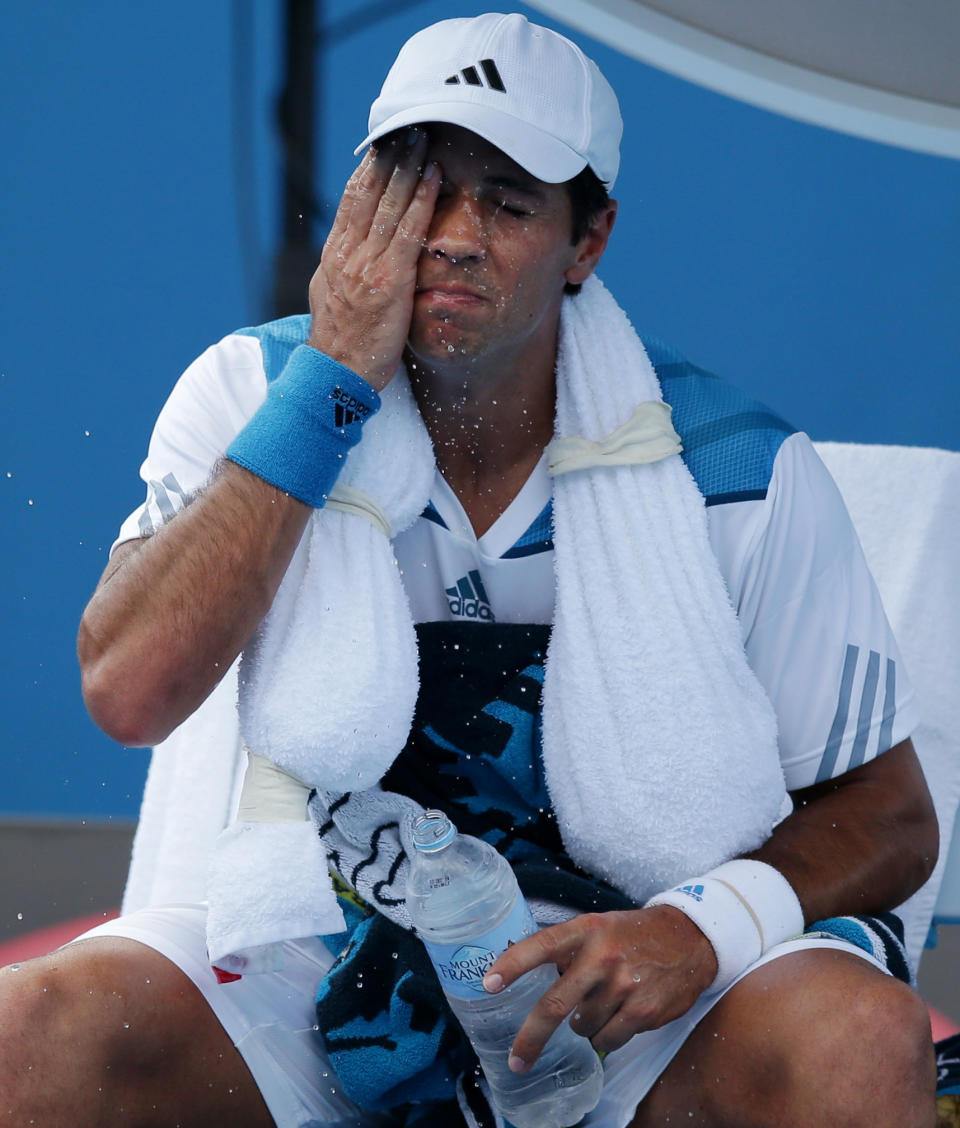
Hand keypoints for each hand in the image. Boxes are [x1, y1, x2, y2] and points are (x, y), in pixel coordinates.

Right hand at [307, 128, 440, 390]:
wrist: (334, 376)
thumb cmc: (340, 346)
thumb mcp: (332, 300)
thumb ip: (344, 272)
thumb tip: (349, 255)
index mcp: (334, 256)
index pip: (351, 200)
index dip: (368, 169)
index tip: (383, 145)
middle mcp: (347, 253)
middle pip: (368, 191)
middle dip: (388, 157)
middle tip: (407, 127)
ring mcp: (366, 265)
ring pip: (389, 203)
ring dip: (408, 166)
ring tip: (424, 138)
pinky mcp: (388, 281)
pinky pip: (408, 231)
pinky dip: (422, 199)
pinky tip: (434, 177)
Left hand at [482, 906, 717, 1069]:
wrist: (691, 939)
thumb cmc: (635, 935)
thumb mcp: (599, 927)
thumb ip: (568, 949)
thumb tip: (527, 974)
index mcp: (586, 930)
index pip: (541, 945)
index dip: (513, 964)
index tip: (488, 983)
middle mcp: (602, 956)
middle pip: (555, 1005)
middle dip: (531, 1038)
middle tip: (517, 1060)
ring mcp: (624, 985)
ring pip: (583, 1027)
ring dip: (586, 1024)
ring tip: (605, 1002)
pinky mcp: (644, 1010)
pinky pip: (609, 1040)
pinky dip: (609, 1035)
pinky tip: (622, 1014)